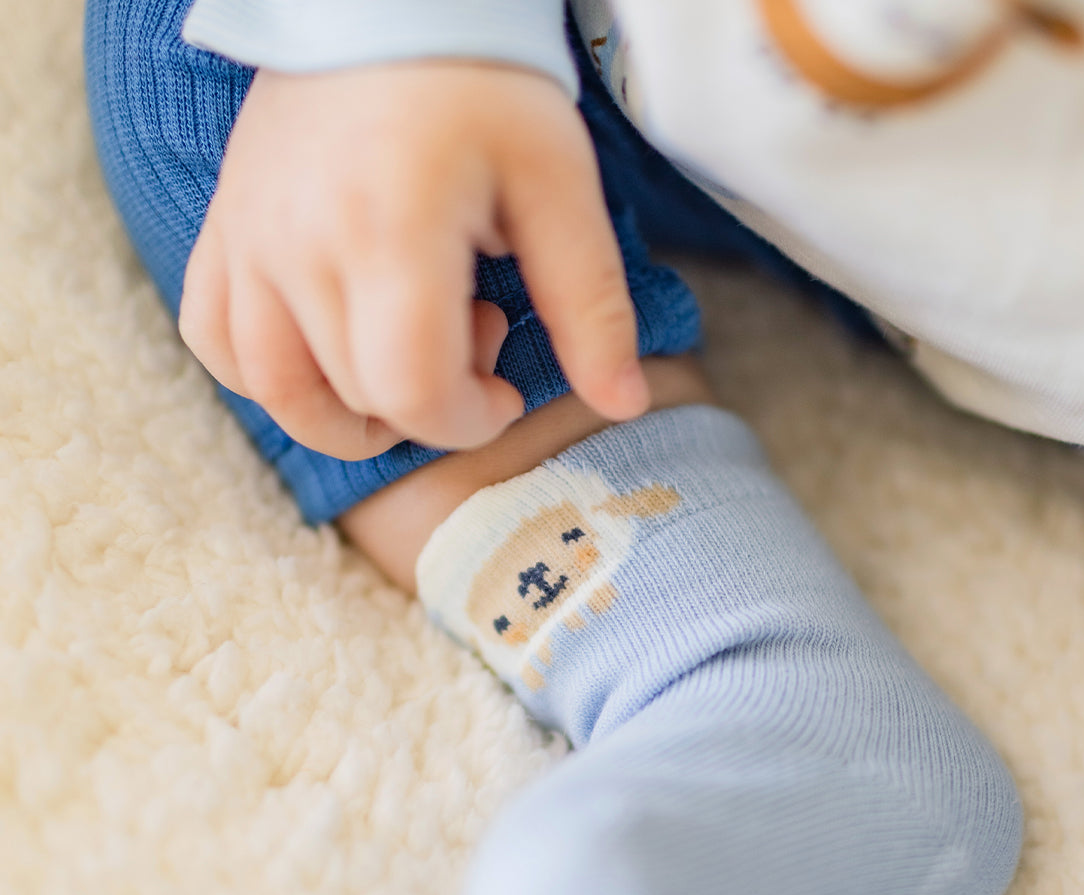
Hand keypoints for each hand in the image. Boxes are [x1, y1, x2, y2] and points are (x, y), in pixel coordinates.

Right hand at [179, 61, 648, 459]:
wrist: (388, 0)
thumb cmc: (484, 86)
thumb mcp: (559, 186)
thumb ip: (590, 304)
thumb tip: (625, 404)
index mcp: (391, 230)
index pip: (411, 392)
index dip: (469, 421)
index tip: (507, 390)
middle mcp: (300, 243)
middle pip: (359, 399)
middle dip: (433, 402)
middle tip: (474, 329)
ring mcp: (249, 239)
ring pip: (279, 391)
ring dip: (350, 415)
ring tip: (402, 362)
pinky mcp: (225, 230)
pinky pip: (213, 339)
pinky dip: (270, 377)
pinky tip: (327, 352)